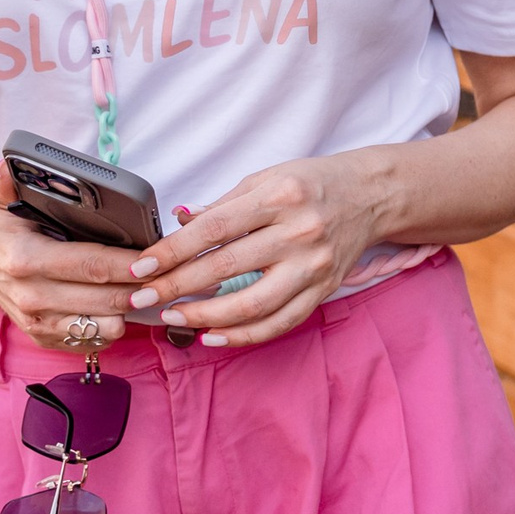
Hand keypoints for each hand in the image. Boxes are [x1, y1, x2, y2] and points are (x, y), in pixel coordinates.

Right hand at [0, 168, 144, 351]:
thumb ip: (8, 182)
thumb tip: (8, 166)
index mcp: (26, 260)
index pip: (90, 265)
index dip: (128, 264)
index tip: (155, 258)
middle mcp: (32, 297)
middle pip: (105, 299)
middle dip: (142, 287)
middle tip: (168, 273)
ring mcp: (37, 322)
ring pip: (103, 325)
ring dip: (131, 309)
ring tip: (149, 287)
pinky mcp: (42, 337)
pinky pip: (90, 341)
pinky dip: (113, 325)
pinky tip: (123, 305)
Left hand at [127, 155, 388, 345]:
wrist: (372, 195)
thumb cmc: (313, 183)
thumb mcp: (267, 178)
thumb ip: (223, 205)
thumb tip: (179, 223)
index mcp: (280, 197)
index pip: (214, 230)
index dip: (172, 251)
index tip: (141, 268)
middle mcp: (299, 232)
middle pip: (226, 268)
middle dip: (176, 287)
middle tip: (142, 298)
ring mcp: (314, 266)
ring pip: (251, 304)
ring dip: (204, 317)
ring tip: (173, 318)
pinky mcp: (324, 290)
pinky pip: (279, 323)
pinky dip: (243, 335)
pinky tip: (213, 336)